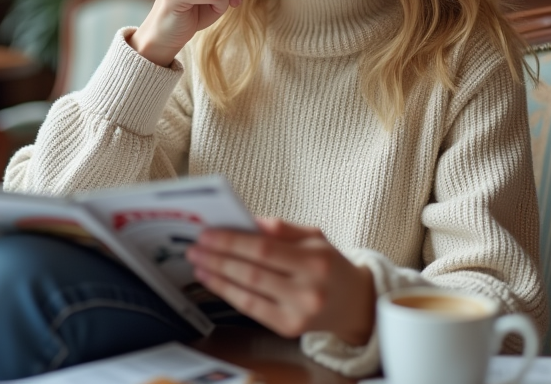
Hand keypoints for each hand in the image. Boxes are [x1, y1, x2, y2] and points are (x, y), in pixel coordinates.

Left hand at [186, 217, 376, 345]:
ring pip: (247, 293)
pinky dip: (229, 293)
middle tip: (195, 247)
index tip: (207, 233)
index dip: (231, 241)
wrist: (355, 303)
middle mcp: (308, 290)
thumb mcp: (314, 237)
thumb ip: (281, 228)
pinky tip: (214, 281)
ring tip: (199, 263)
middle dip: (217, 258)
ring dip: (217, 277)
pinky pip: (251, 309)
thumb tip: (245, 220)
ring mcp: (297, 313)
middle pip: (251, 272)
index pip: (263, 249)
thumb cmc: (331, 264)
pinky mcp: (288, 328)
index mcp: (315, 260)